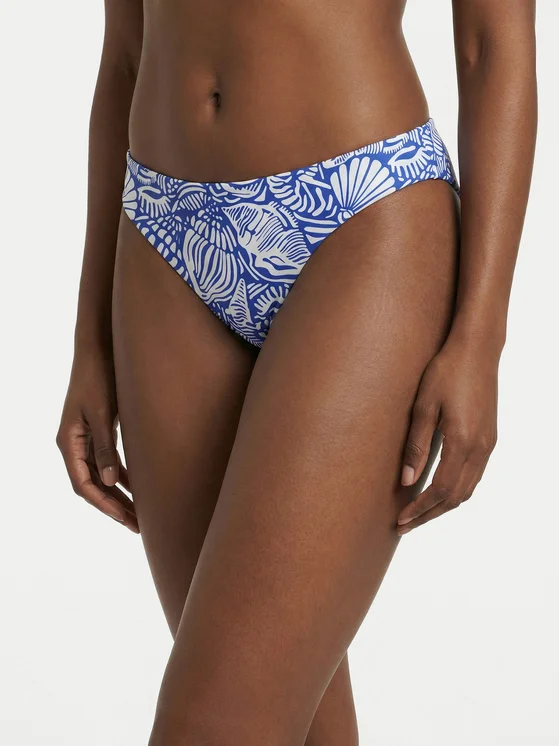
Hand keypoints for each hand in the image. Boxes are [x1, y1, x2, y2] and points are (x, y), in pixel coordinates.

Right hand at [56, 347, 138, 532]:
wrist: (98, 349)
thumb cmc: (98, 377)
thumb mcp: (102, 414)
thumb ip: (106, 448)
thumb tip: (112, 483)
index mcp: (69, 442)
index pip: (83, 484)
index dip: (104, 505)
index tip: (124, 519)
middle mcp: (74, 444)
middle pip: (93, 485)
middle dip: (114, 506)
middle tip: (138, 526)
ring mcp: (86, 438)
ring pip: (102, 475)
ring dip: (119, 494)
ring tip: (140, 514)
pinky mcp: (98, 430)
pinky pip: (108, 461)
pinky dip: (122, 475)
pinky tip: (138, 487)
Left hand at [397, 336, 498, 533]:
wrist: (477, 350)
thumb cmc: (446, 371)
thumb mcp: (423, 406)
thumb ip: (416, 445)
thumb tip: (406, 480)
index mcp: (462, 442)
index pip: (439, 490)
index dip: (419, 509)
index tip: (400, 519)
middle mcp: (480, 448)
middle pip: (455, 497)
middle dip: (429, 515)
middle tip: (405, 524)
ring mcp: (488, 444)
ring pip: (467, 489)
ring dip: (443, 505)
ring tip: (419, 513)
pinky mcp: (489, 438)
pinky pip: (474, 476)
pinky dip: (456, 490)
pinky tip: (439, 490)